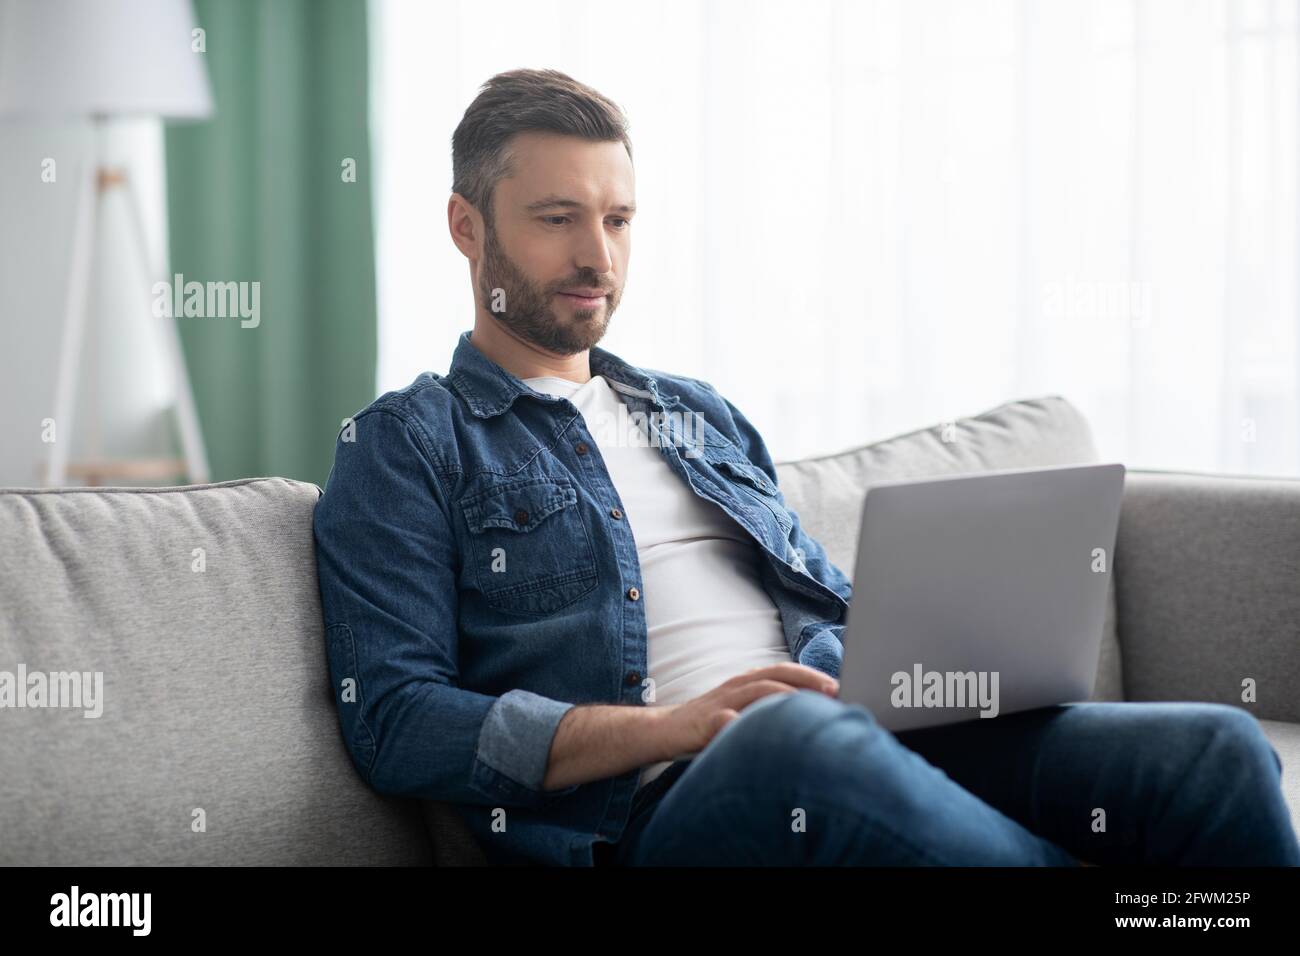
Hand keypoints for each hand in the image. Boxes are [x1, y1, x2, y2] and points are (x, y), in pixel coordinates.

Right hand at [657, 663, 839, 759]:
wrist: (666, 729)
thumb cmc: (712, 722)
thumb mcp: (743, 711)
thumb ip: (768, 709)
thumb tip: (810, 718)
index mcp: (748, 681)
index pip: (785, 670)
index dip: (812, 675)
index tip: (839, 685)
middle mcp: (738, 685)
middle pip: (776, 674)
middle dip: (807, 680)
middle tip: (834, 691)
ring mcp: (721, 701)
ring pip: (756, 691)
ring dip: (784, 696)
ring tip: (807, 705)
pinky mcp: (706, 721)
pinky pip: (724, 720)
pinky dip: (741, 724)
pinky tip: (757, 730)